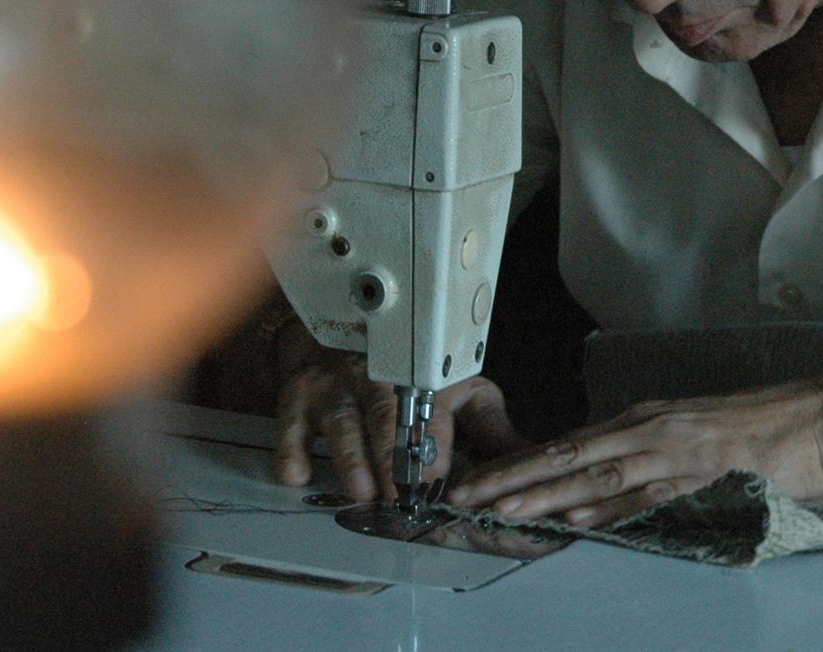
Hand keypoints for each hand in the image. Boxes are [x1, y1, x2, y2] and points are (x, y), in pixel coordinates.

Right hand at [272, 322, 529, 501]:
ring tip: (361, 490)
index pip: (431, 412)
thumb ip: (492, 432)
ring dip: (351, 456)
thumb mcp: (461, 391)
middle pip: (385, 416)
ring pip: (342, 418)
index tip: (438, 482)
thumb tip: (533, 463)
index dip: (434, 447)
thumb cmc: (414, 369)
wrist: (345, 324)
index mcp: (423, 377)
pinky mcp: (299, 393)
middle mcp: (378, 377)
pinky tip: (296, 475)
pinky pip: (290, 422)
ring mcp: (335, 384)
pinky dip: (291, 449)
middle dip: (391, 458)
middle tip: (399, 497)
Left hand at [447, 382, 822, 526]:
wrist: (819, 418)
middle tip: (466, 495)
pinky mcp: (707, 471)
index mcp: (643, 422)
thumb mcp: (685, 441)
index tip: (475, 484)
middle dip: (513, 477)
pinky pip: (654, 492)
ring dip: (547, 492)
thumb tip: (588, 495)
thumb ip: (640, 463)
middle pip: (567, 455)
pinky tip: (582, 518)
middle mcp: (650, 429)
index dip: (517, 466)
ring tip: (504, 508)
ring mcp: (677, 449)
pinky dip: (616, 506)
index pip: (565, 446)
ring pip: (599, 472)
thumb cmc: (756, 432)